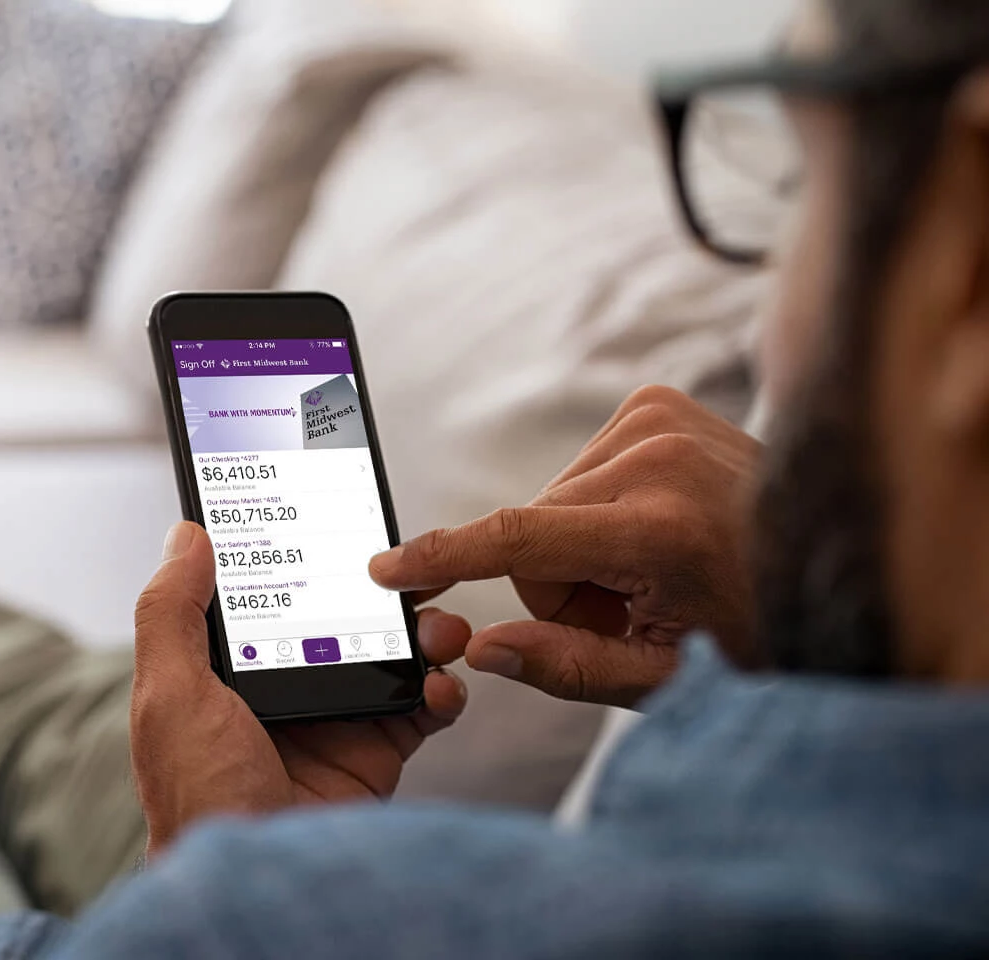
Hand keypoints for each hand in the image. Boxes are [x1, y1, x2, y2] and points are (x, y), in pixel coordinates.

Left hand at [131, 522, 468, 859]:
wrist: (258, 888)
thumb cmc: (197, 796)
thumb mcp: (169, 694)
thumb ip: (173, 612)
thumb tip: (186, 535)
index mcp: (228, 670)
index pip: (270, 596)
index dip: (303, 559)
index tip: (336, 518)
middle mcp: (284, 689)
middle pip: (343, 617)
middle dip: (382, 590)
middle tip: (412, 570)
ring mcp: (334, 722)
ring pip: (390, 654)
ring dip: (423, 632)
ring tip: (438, 626)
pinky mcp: (375, 756)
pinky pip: (421, 710)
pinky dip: (442, 691)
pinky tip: (440, 685)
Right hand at [369, 386, 758, 706]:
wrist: (839, 558)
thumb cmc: (760, 629)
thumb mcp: (665, 676)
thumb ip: (565, 666)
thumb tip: (481, 650)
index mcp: (660, 530)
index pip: (517, 539)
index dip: (443, 556)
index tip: (386, 566)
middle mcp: (658, 459)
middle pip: (531, 532)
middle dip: (559, 581)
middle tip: (633, 607)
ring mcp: (661, 419)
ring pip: (550, 501)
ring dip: (582, 544)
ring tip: (656, 567)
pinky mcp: (659, 402)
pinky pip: (579, 467)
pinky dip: (601, 506)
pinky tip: (656, 526)